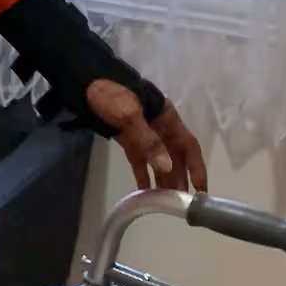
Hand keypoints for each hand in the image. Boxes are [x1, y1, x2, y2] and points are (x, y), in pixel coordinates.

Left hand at [85, 80, 208, 192]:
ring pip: (159, 161)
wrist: (84, 81)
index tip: (201, 189)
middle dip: (179, 179)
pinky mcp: (128, 139)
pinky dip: (143, 175)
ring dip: (163, 180)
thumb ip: (148, 140)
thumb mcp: (130, 114)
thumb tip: (166, 167)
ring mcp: (144, 134)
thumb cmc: (110, 94)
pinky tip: (144, 192)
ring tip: (166, 203)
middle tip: (181, 204)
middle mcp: (160, 128)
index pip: (189, 146)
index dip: (197, 167)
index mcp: (167, 119)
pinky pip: (140, 161)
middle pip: (175, 157)